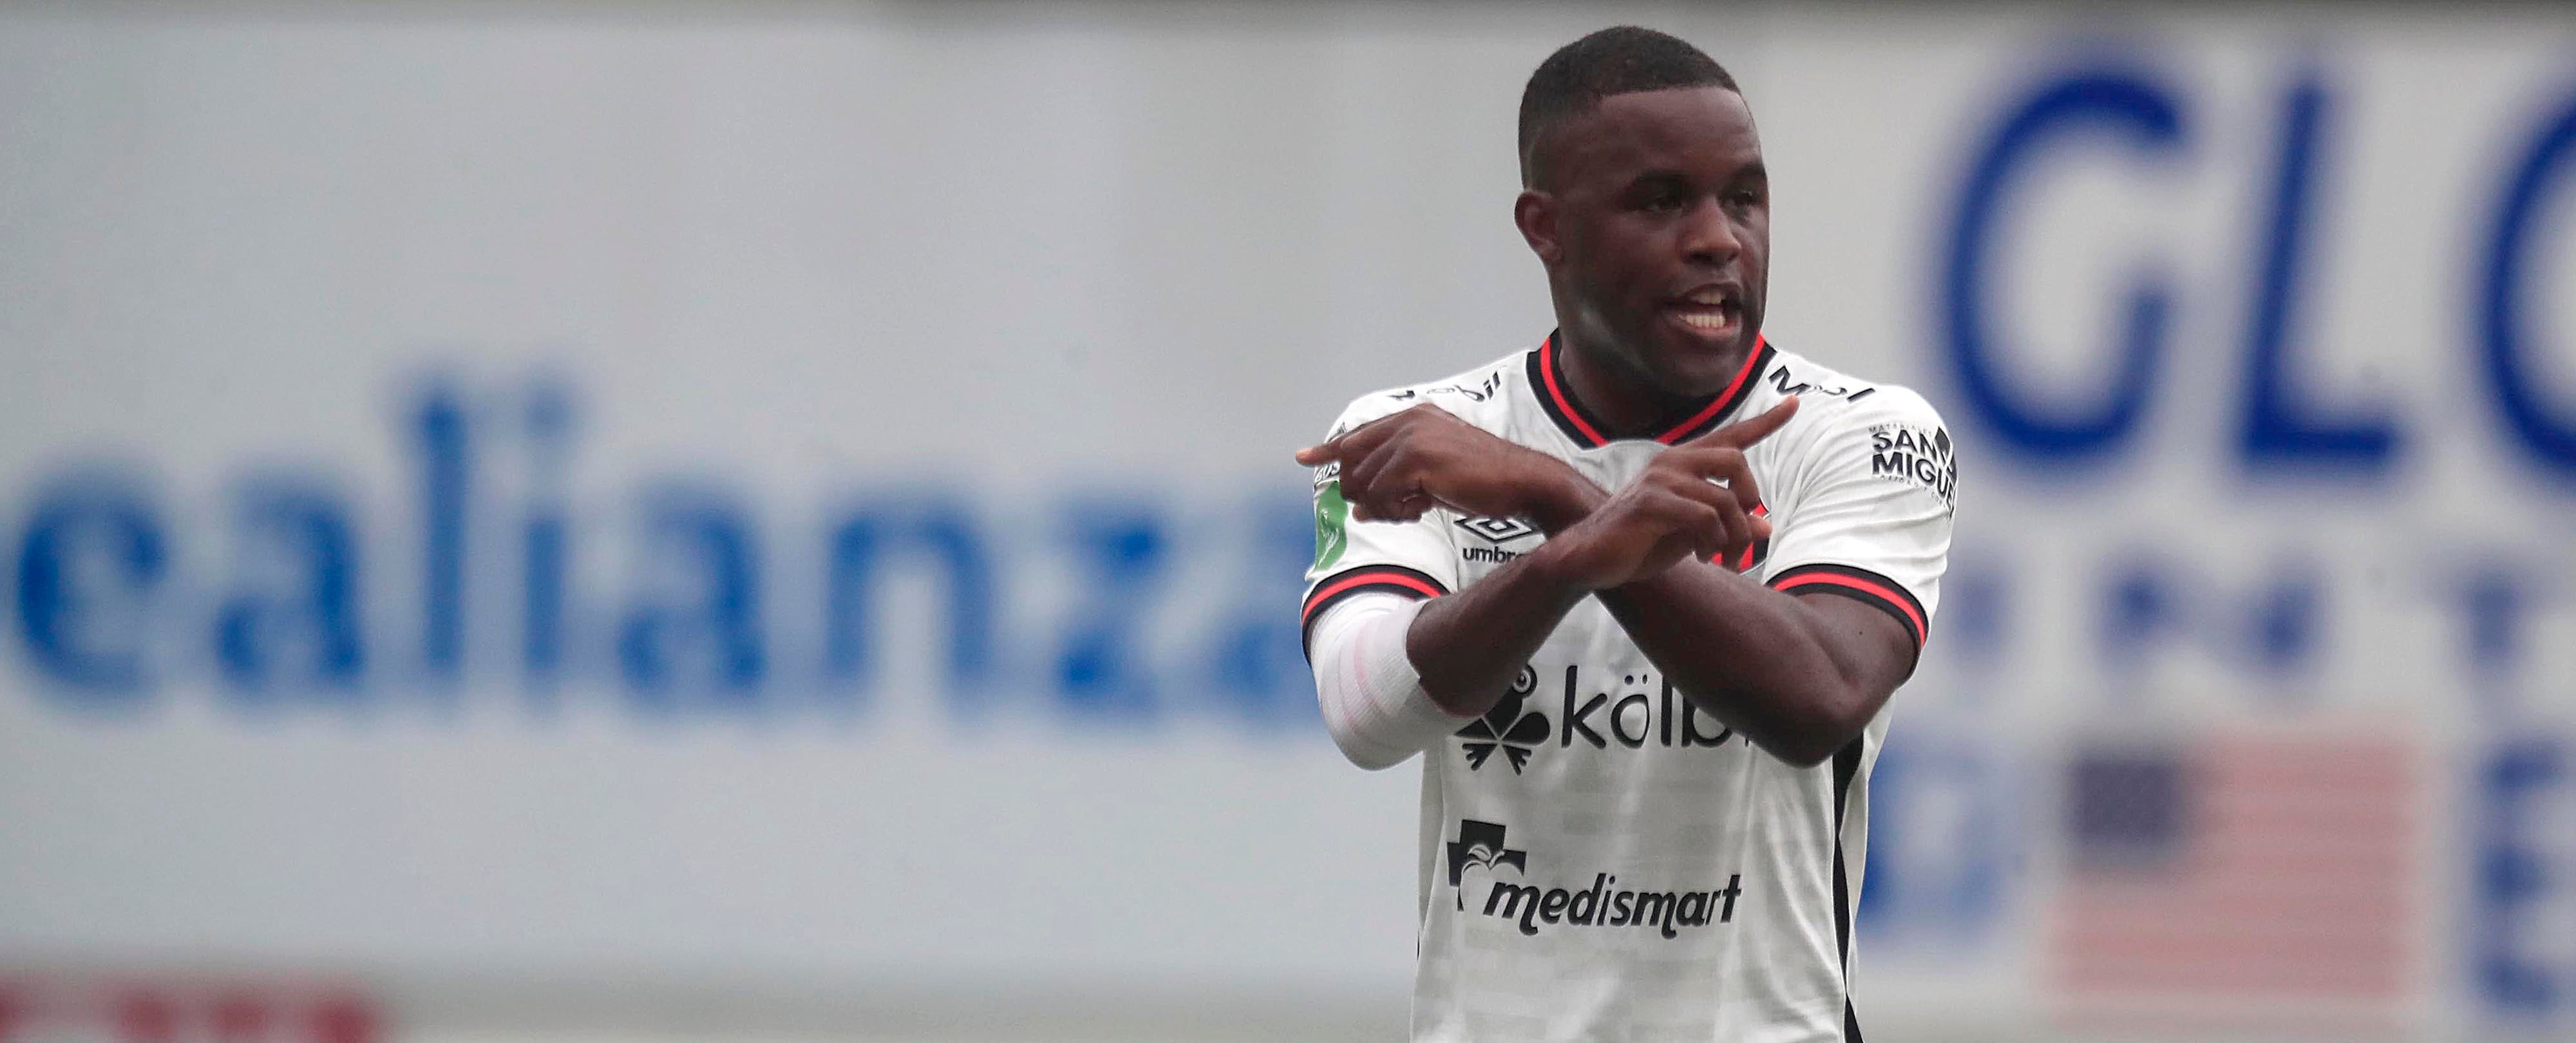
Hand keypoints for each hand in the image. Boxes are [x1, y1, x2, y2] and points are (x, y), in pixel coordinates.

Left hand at [1295, 404, 1587, 524]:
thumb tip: (1358, 509)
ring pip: (1365, 483)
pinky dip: (1396, 512)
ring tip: (1415, 509)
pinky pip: (1382, 496)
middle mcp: (1408, 421)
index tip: (1302, 457)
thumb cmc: (1483, 482)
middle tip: (1401, 509)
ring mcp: (1411, 438)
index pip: (1358, 434)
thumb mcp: (1432, 478)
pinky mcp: (1416, 459)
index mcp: (1413, 417)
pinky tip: (1420, 510)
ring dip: (1385, 507)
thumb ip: (1394, 485)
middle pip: (1354, 465)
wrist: (1523, 483)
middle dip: (1366, 496)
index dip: (1328, 449)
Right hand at [1533, 396, 1799, 589]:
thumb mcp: (1695, 535)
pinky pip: (1703, 516)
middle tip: (1746, 533)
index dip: (1765, 421)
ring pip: (1724, 499)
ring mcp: (1660, 479)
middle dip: (1750, 499)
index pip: (1731, 436)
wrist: (1593, 558)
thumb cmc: (1642, 542)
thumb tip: (1766, 526)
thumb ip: (1728, 525)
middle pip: (1736, 460)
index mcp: (1683, 463)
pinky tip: (1703, 555)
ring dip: (1734, 537)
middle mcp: (1672, 461)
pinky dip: (1712, 541)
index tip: (1794, 403)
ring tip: (1725, 559)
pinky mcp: (1651, 502)